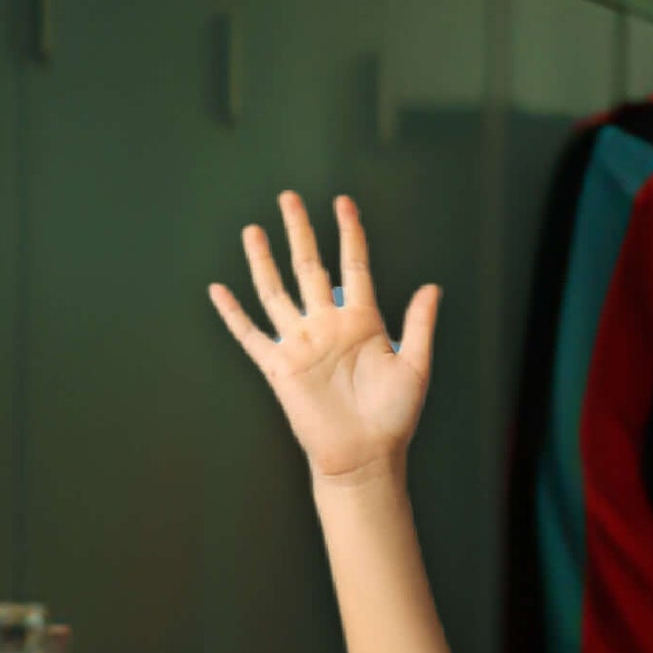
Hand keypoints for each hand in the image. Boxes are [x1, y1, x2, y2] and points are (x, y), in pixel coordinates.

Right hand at [208, 191, 438, 482]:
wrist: (366, 455)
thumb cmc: (394, 416)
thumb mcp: (415, 366)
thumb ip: (419, 325)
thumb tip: (433, 286)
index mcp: (362, 321)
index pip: (353, 266)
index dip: (349, 234)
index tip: (343, 203)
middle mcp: (327, 325)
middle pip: (309, 267)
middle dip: (300, 232)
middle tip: (289, 197)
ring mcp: (301, 343)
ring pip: (276, 291)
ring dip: (263, 261)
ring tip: (254, 229)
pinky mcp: (279, 366)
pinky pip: (250, 334)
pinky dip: (233, 313)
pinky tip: (219, 289)